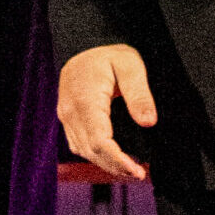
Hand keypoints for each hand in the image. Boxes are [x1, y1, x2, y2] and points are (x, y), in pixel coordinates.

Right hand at [57, 44, 156, 180]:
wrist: (86, 40)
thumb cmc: (110, 52)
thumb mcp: (130, 65)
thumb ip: (139, 93)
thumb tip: (148, 122)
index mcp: (85, 98)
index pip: (99, 141)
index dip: (118, 161)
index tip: (139, 172)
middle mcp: (70, 110)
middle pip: (92, 151)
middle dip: (116, 167)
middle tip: (140, 174)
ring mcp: (65, 114)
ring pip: (83, 151)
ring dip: (105, 164)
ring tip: (130, 170)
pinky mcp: (66, 116)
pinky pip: (78, 144)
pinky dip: (95, 155)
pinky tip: (112, 157)